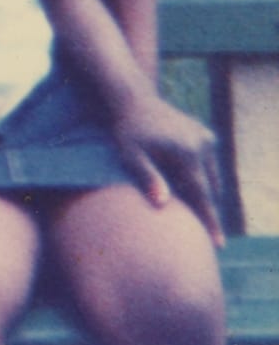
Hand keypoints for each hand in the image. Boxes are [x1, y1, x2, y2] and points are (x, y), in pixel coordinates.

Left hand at [110, 93, 225, 246]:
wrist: (133, 99)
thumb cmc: (126, 131)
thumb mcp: (130, 155)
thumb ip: (147, 177)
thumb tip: (162, 203)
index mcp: (187, 153)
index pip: (202, 196)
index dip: (210, 222)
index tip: (218, 244)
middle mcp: (202, 146)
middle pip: (210, 189)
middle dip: (207, 211)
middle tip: (205, 236)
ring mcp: (206, 139)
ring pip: (212, 177)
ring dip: (206, 194)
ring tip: (199, 215)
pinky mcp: (205, 134)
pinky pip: (208, 164)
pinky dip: (202, 177)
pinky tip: (193, 188)